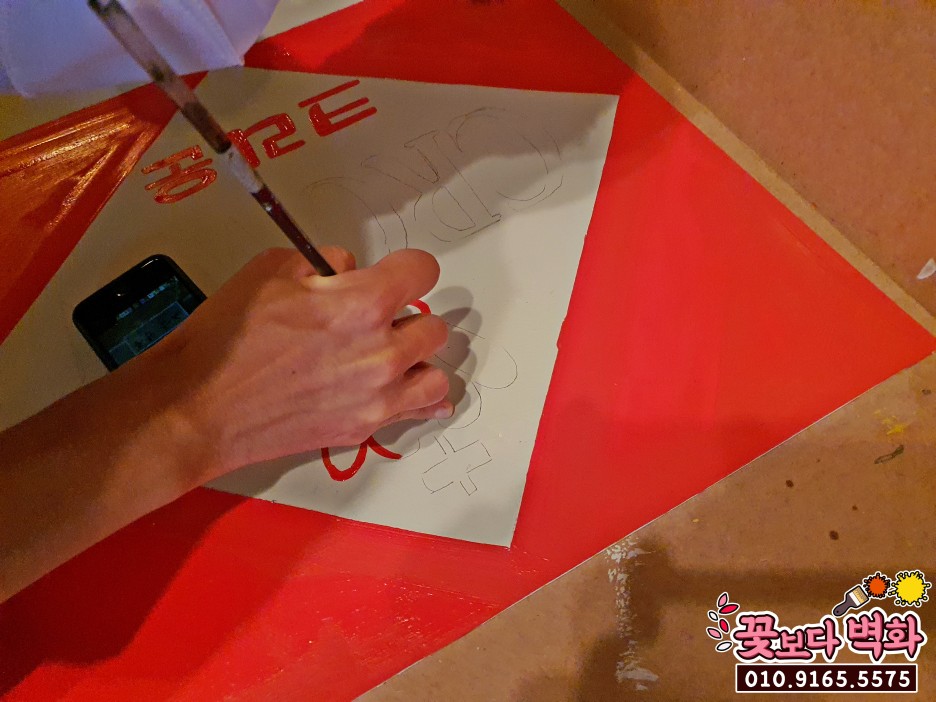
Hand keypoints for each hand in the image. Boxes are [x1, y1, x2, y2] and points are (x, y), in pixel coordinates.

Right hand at [149, 246, 451, 479]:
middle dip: (407, 317)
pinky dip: (417, 399)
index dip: (408, 268)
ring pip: (435, 375)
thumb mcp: (270, 271)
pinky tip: (406, 390)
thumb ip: (325, 263)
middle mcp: (381, 353)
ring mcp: (377, 397)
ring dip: (416, 362)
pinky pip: (418, 412)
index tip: (396, 274)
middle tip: (376, 320)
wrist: (199, 408)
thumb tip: (350, 270)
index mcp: (363, 305)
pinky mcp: (364, 428)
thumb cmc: (227, 339)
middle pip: (434, 328)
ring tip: (388, 357)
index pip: (423, 272)